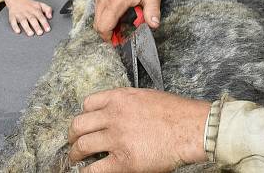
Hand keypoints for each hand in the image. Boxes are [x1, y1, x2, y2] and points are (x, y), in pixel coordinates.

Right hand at [5, 0, 52, 35]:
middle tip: (40, 33)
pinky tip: (18, 31)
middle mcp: (27, 12)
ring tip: (31, 34)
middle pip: (32, 19)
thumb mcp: (40, 4)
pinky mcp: (12, 16)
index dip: (44, 23)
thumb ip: (48, 9)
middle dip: (36, 26)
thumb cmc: (30, 4)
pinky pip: (13, 21)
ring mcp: (19, 14)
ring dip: (27, 27)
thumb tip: (50, 16)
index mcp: (35, 9)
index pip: (41, 16)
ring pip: (23, 21)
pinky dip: (15, 26)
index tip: (47, 29)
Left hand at [68, 88, 208, 171]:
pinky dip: (86, 172)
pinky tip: (87, 172)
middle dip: (72, 135)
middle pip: (79, 124)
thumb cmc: (177, 113)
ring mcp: (117, 138)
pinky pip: (94, 169)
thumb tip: (117, 115)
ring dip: (75, 154)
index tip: (85, 122)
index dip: (84, 114)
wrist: (191, 128)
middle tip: (73, 142)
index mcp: (120, 98)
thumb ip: (128, 104)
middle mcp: (114, 116)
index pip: (88, 103)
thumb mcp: (147, 97)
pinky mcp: (124, 161)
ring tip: (76, 159)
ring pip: (82, 145)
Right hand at [93, 0, 161, 42]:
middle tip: (121, 31)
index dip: (109, 37)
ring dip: (106, 20)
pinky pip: (97, 4)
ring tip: (121, 19)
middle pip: (97, 23)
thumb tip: (154, 25)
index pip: (103, 27)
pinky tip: (117, 8)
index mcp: (115, 1)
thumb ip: (152, 12)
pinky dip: (104, 10)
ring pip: (96, 14)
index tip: (118, 40)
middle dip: (108, 31)